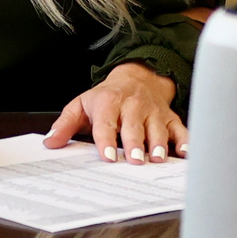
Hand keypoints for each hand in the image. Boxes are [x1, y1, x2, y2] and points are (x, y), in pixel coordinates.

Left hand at [45, 62, 183, 161]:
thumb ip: (65, 124)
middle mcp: (133, 106)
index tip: (108, 156)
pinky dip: (185, 140)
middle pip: (134, 126)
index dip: (107, 140)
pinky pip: (180, 129)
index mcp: (109, 102)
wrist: (136, 77)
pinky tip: (186, 153)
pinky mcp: (169, 117)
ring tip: (157, 158)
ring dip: (159, 144)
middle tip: (135, 160)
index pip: (106, 123)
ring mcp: (153, 112)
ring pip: (157, 128)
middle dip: (135, 143)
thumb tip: (50, 142)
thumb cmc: (106, 97)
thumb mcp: (81, 105)